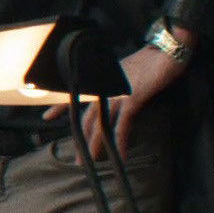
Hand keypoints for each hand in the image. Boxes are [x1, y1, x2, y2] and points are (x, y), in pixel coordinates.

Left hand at [42, 37, 192, 160]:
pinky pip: (122, 126)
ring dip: (95, 145)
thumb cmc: (152, 60)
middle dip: (81, 140)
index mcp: (102, 80)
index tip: (46, 118)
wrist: (168, 50)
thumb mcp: (129, 71)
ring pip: (100, 124)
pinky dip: (120, 142)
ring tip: (89, 162)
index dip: (60, 107)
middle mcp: (105, 88)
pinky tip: (119, 156)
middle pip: (87, 118)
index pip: (76, 95)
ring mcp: (116, 94)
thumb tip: (118, 95)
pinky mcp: (132, 99)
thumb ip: (118, 83)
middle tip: (77, 160)